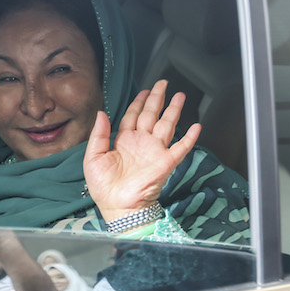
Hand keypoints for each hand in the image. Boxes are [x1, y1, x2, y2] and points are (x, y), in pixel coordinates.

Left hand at [84, 80, 200, 223]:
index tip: (144, 90)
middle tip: (163, 83)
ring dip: (174, 110)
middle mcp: (141, 143)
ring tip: (180, 96)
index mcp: (124, 141)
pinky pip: (180, 148)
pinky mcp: (165, 162)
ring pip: (166, 125)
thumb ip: (98, 135)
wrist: (118, 206)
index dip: (138, 102)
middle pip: (151, 115)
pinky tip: (196, 127)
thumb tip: (102, 113)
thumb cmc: (103, 187)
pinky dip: (189, 138)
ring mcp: (155, 151)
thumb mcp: (93, 158)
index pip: (133, 116)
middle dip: (157, 98)